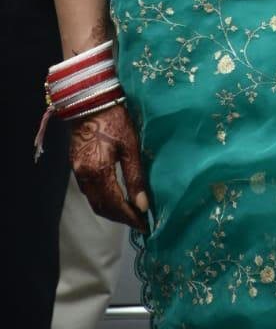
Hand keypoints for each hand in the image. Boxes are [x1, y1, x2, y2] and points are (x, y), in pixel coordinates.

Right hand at [70, 101, 149, 231]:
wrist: (90, 102)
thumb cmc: (115, 119)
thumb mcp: (130, 146)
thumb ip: (135, 176)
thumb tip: (143, 204)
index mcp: (98, 171)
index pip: (115, 205)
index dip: (130, 218)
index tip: (145, 226)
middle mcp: (85, 176)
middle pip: (103, 208)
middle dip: (121, 218)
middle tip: (140, 222)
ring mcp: (78, 172)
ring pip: (95, 202)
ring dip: (112, 211)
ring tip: (131, 213)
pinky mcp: (76, 167)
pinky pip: (89, 192)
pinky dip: (103, 200)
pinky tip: (116, 198)